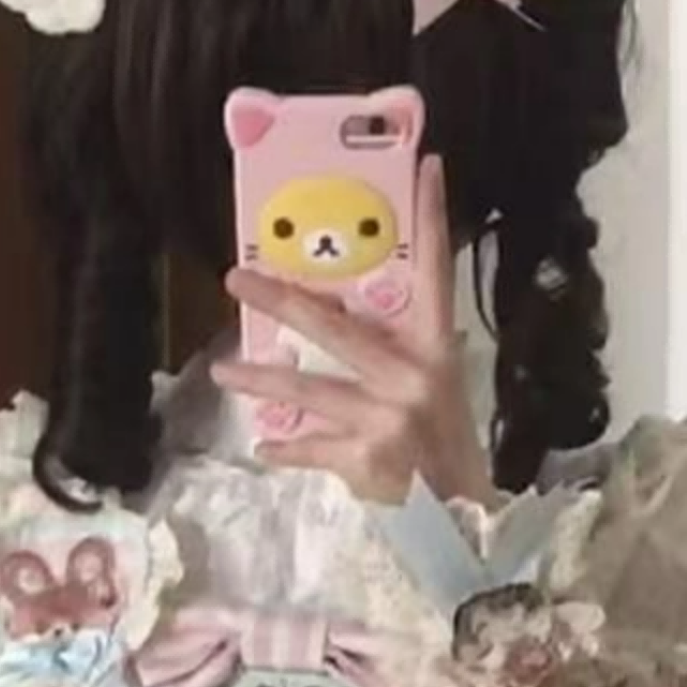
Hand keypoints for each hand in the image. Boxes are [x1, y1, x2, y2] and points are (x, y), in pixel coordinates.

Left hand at [214, 152, 496, 508]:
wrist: (462, 522)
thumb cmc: (445, 447)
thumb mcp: (439, 388)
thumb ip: (403, 352)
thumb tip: (352, 314)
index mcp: (436, 349)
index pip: (437, 272)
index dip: (431, 218)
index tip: (424, 165)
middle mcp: (411, 377)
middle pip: (335, 326)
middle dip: (281, 300)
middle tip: (237, 279)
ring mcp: (385, 419)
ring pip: (308, 390)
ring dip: (261, 379)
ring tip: (224, 369)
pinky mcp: (363, 461)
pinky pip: (311, 448)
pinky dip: (288, 449)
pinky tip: (265, 446)